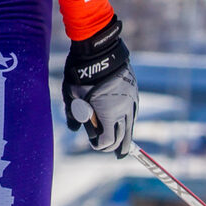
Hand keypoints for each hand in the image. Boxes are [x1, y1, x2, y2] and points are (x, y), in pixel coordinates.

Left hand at [62, 16, 137, 157]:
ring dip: (127, 136)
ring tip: (125, 147)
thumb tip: (75, 129)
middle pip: (122, 136)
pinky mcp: (133, 91)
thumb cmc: (82, 76)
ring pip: (131, 124)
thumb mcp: (72, 97)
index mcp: (109, 115)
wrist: (99, 52)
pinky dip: (129, 120)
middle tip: (114, 153)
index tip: (94, 144)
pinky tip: (127, 123)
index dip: (100, 145)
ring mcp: (131, 101)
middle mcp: (123, 111)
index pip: (107, 141)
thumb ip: (73, 116)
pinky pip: (133, 111)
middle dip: (116, 146)